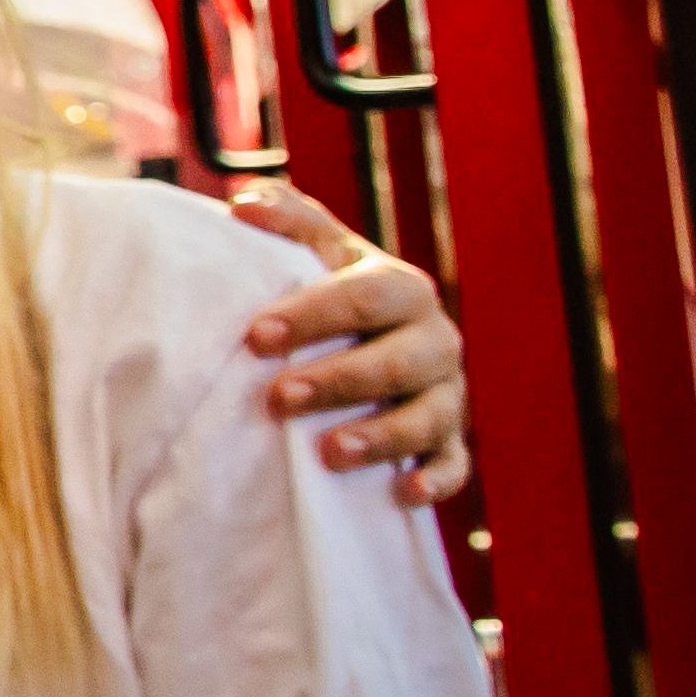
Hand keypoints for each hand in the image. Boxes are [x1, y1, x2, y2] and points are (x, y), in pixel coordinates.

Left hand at [222, 183, 467, 504]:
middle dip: (340, 380)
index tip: (256, 336)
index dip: (313, 315)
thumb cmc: (328, 296)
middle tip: (278, 397)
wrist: (363, 346)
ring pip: (428, 417)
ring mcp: (445, 394)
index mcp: (402, 289)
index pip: (366, 296)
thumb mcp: (314, 254)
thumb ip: (286, 220)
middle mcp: (434, 340)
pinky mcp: (447, 442)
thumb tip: (241, 202)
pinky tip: (403, 494)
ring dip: (382, 436)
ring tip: (329, 453)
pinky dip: (436, 480)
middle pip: (399, 360)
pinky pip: (454, 465)